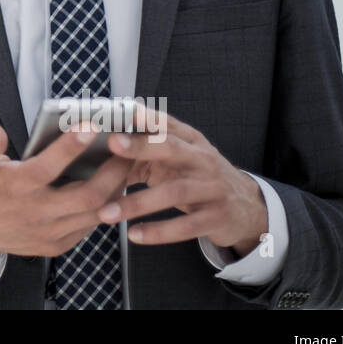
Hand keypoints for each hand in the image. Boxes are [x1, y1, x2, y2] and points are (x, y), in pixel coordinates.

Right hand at [0, 121, 132, 273]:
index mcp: (15, 187)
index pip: (47, 167)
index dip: (69, 147)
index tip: (90, 125)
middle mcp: (35, 213)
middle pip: (86, 196)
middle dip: (113, 172)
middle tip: (129, 148)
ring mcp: (48, 232)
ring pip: (94, 214)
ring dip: (116, 190)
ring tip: (129, 165)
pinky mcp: (56, 244)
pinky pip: (88, 227)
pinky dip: (105, 208)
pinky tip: (114, 189)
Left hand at [96, 104, 267, 257]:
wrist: (244, 206)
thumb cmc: (196, 176)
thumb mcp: (177, 159)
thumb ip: (144, 153)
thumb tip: (98, 150)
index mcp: (190, 140)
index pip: (167, 123)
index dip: (146, 116)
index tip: (123, 109)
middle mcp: (203, 159)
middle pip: (171, 148)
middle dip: (141, 145)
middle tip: (112, 144)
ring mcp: (212, 188)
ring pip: (174, 192)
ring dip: (137, 203)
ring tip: (106, 212)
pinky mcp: (216, 218)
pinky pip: (185, 226)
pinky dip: (158, 231)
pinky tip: (134, 234)